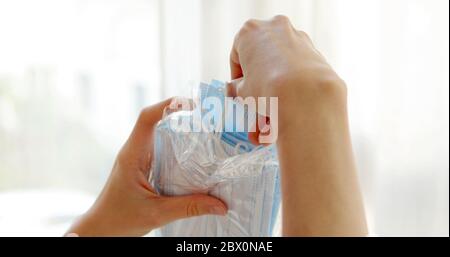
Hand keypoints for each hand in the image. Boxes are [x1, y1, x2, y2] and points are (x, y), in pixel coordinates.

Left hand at [67, 98, 226, 235]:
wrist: (101, 229)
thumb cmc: (119, 219)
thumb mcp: (157, 213)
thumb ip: (189, 208)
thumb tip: (220, 205)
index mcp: (133, 155)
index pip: (146, 118)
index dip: (167, 105)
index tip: (191, 104)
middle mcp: (135, 151)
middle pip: (156, 120)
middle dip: (179, 113)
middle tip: (206, 116)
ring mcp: (138, 158)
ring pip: (159, 134)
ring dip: (179, 129)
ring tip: (205, 130)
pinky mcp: (143, 166)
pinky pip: (161, 148)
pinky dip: (177, 146)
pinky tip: (193, 155)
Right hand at [229, 16, 366, 235]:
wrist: (307, 97)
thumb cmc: (266, 95)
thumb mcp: (242, 99)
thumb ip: (233, 98)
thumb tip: (226, 108)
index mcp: (251, 32)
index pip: (237, 56)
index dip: (238, 80)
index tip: (243, 99)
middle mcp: (278, 30)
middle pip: (263, 61)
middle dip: (260, 85)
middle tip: (259, 108)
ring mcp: (302, 42)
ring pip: (284, 69)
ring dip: (278, 91)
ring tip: (276, 115)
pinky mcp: (321, 58)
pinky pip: (303, 77)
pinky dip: (297, 93)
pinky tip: (294, 110)